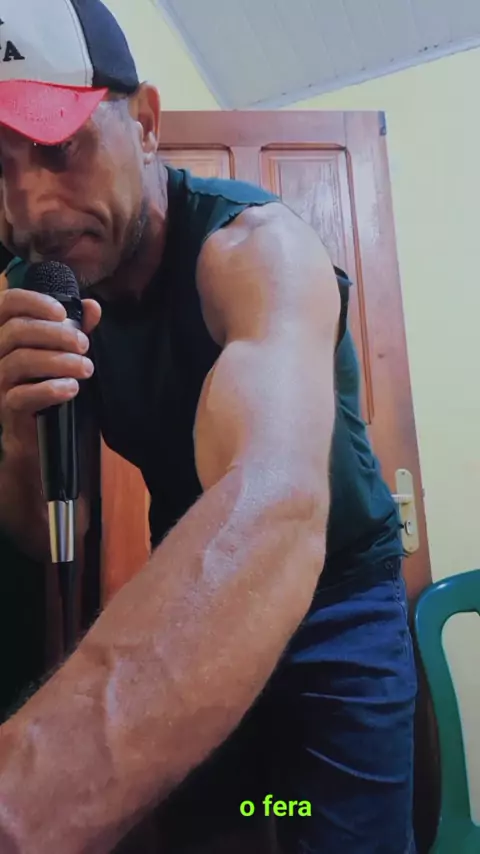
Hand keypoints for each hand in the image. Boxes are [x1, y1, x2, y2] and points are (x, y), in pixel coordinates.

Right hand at [0, 288, 101, 450]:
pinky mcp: (6, 407)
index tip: (62, 313)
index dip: (33, 302)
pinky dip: (50, 389)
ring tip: (86, 368)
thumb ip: (75, 328)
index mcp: (6, 333)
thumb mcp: (63, 352)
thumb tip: (92, 307)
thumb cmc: (47, 382)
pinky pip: (22, 395)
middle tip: (84, 345)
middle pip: (17, 330)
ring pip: (21, 360)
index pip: (8, 304)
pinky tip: (71, 388)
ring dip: (59, 361)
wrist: (37, 431)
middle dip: (56, 334)